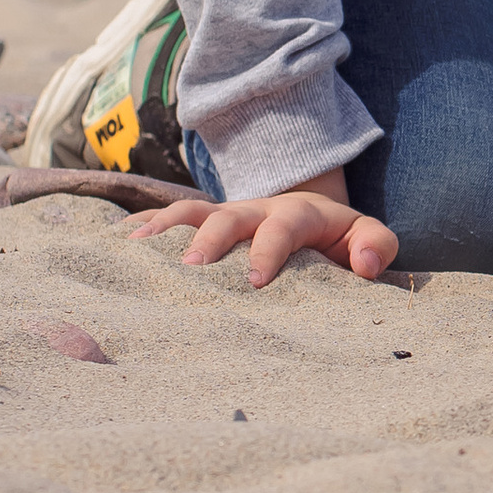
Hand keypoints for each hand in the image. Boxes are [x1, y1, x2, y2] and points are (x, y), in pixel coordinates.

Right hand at [131, 169, 397, 288]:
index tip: (256, 281)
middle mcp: (256, 210)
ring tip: (138, 250)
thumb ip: (376, 245)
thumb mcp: (368, 238)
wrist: (316, 222)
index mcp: (298, 214)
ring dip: (165, 228)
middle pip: (227, 215)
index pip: (283, 226)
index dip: (269, 250)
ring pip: (190, 212)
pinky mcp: (202, 228)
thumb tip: (364, 264)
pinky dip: (142, 228)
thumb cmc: (341, 241)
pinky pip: (166, 221)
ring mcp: (225, 218)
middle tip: (191, 269)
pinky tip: (116, 245)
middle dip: (208, 239)